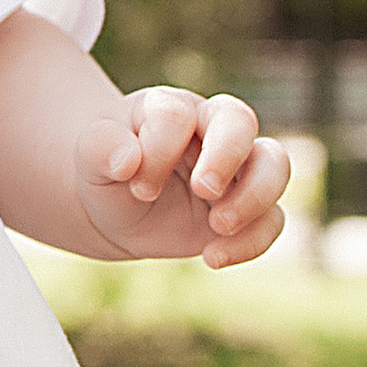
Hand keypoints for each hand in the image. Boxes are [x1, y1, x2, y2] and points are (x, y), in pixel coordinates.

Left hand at [75, 86, 290, 267]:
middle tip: (202, 190)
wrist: (116, 208)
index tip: (135, 185)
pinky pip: (272, 219)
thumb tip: (126, 159)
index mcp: (171, 108)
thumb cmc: (108, 170)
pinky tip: (212, 257)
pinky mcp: (247, 209)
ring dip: (254, 197)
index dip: (159, 150)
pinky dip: (252, 241)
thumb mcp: (90, 157)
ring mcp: (236, 169)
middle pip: (241, 120)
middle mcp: (211, 130)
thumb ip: (101, 148)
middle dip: (226, 156)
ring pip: (275, 164)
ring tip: (217, 226)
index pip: (178, 115)